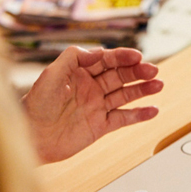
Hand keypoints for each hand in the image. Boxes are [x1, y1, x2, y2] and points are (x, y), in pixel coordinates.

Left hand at [22, 46, 163, 162]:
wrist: (32, 138)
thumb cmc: (36, 107)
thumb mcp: (51, 75)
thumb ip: (73, 59)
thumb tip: (97, 53)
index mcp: (79, 73)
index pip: (106, 61)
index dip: (122, 57)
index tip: (137, 56)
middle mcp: (91, 88)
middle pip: (120, 76)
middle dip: (137, 72)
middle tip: (153, 70)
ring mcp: (97, 107)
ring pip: (125, 95)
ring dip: (143, 90)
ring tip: (158, 85)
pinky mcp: (101, 126)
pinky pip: (124, 118)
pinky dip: (139, 115)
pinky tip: (152, 109)